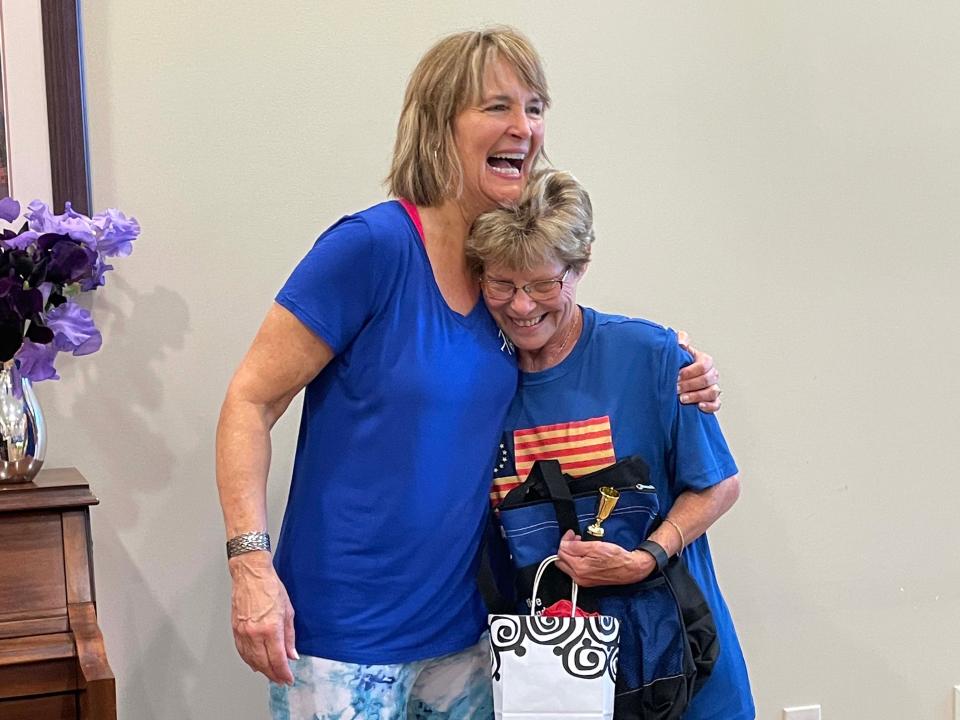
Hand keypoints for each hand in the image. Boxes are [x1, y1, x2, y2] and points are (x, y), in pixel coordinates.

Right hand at [229, 551, 297, 684]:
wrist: (251, 574)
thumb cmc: (270, 587)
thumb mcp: (288, 610)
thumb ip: (290, 636)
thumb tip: (292, 653)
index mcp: (270, 628)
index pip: (278, 659)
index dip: (284, 672)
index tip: (288, 679)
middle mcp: (255, 633)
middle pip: (264, 663)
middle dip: (273, 674)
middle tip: (281, 680)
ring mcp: (243, 633)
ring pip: (251, 660)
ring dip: (262, 670)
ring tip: (270, 675)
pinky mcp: (235, 630)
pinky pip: (242, 652)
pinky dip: (249, 661)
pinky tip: (255, 664)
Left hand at [555, 530, 654, 586]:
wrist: (630, 569)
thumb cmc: (617, 557)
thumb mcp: (595, 546)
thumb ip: (576, 546)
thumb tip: (564, 544)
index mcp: (579, 568)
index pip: (561, 552)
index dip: (565, 540)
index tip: (571, 534)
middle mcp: (578, 577)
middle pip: (561, 560)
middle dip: (566, 547)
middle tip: (575, 539)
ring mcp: (582, 581)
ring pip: (567, 565)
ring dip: (571, 554)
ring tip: (581, 545)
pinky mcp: (587, 581)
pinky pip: (575, 570)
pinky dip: (576, 560)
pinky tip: (585, 554)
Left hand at [676, 330, 720, 412]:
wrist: (671, 379)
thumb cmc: (676, 364)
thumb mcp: (677, 349)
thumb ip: (680, 340)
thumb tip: (681, 344)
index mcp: (704, 360)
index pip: (705, 364)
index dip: (691, 371)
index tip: (677, 375)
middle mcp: (710, 374)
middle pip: (708, 378)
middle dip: (690, 384)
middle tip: (676, 388)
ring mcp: (712, 387)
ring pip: (713, 392)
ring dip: (697, 396)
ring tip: (682, 398)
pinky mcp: (711, 400)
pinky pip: (716, 404)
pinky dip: (709, 406)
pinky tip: (699, 406)